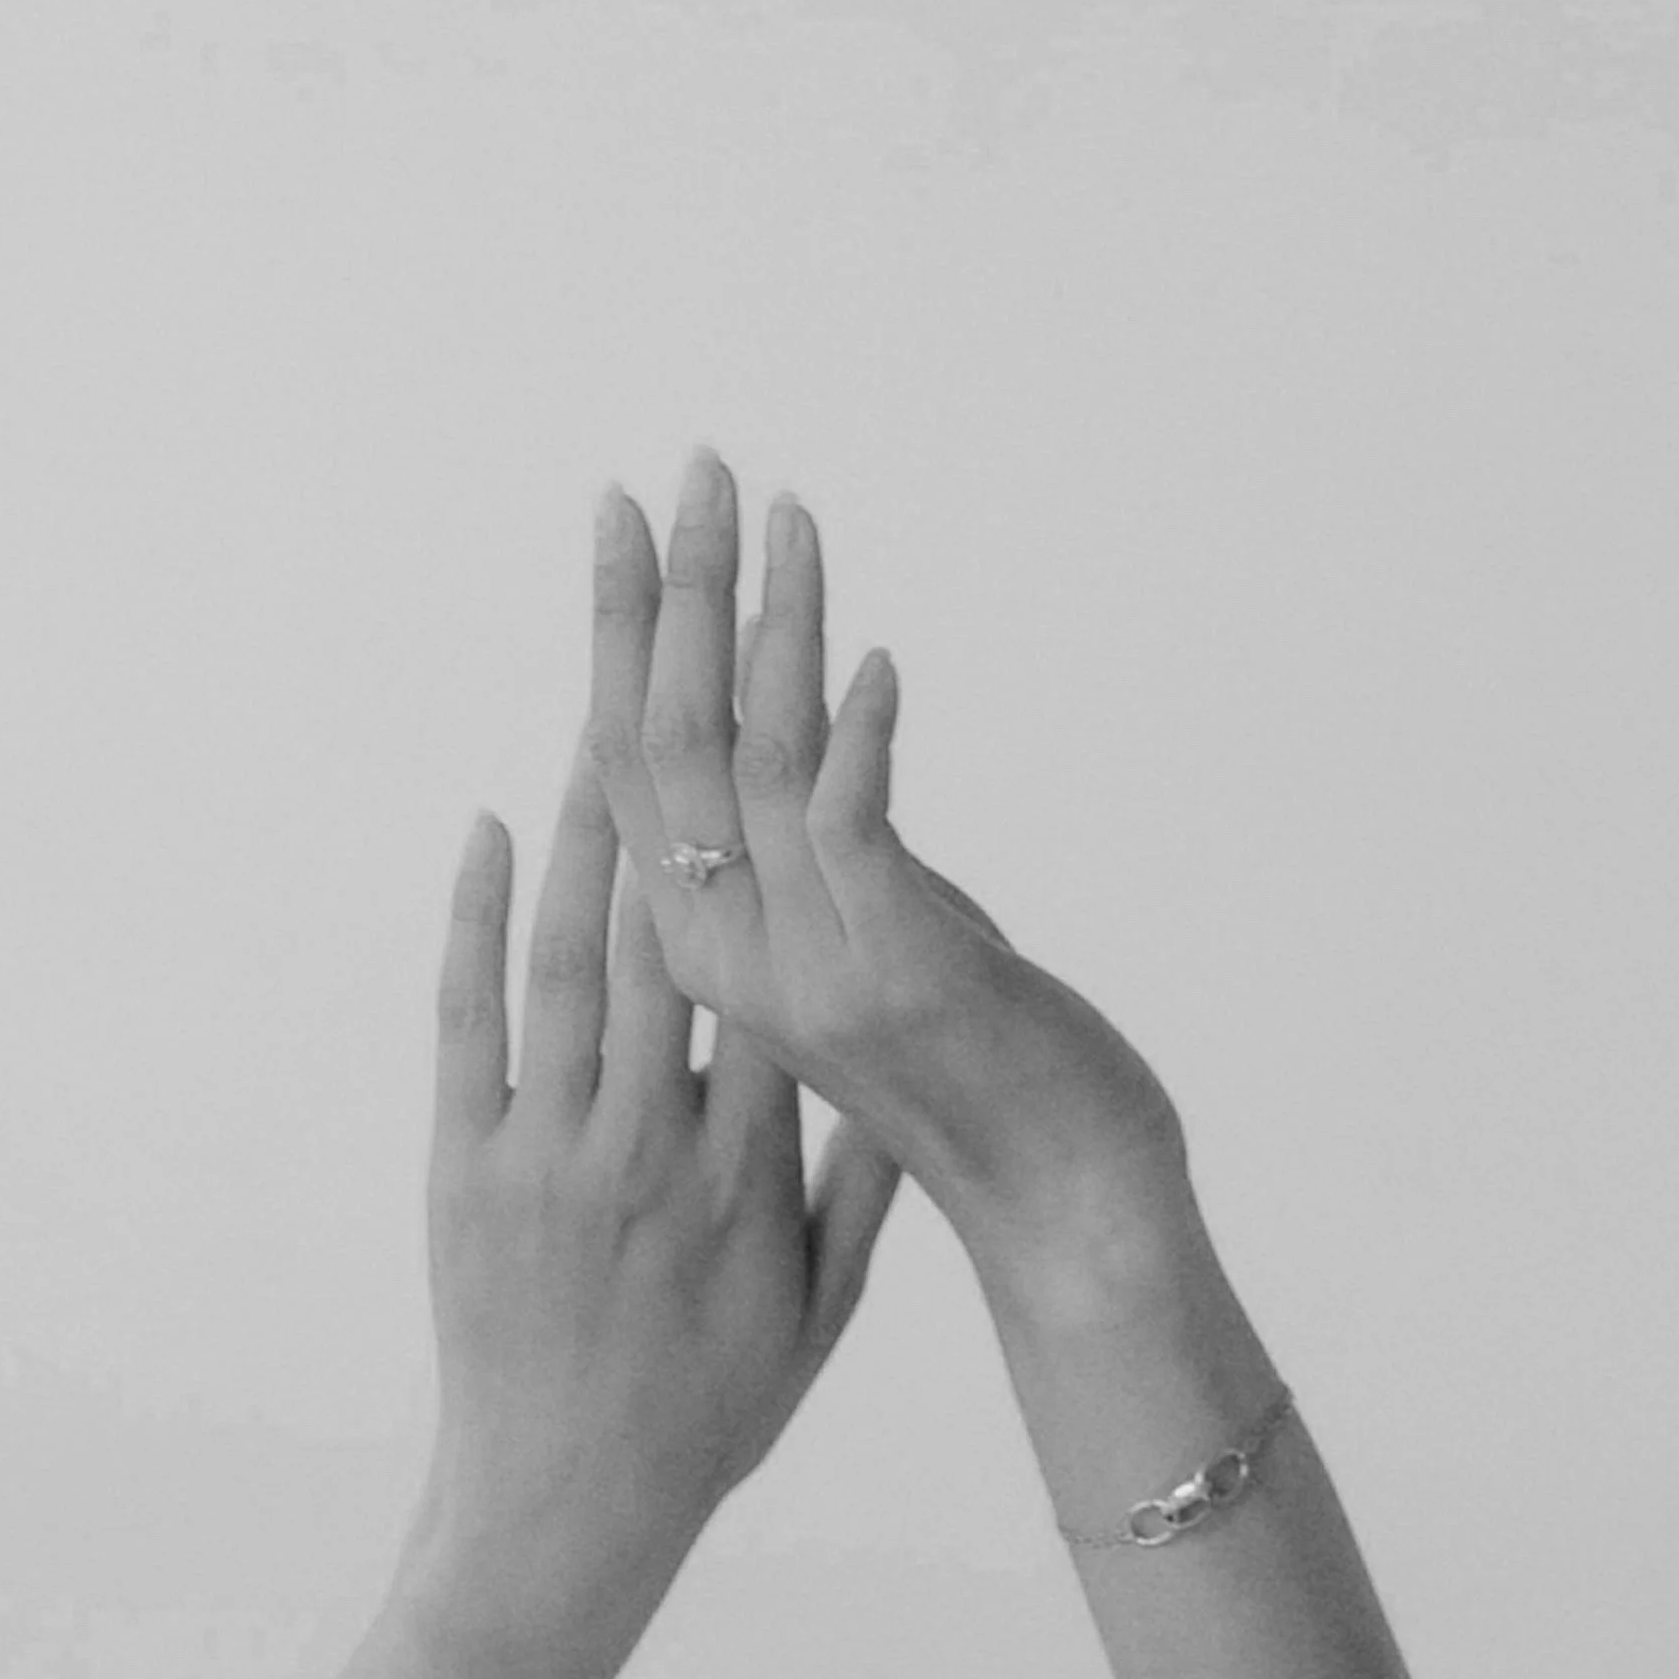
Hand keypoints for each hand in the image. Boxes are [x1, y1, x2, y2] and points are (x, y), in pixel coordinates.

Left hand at [423, 685, 906, 1589]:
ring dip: (598, 815)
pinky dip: (475, 920)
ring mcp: (549, 1148)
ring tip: (609, 691)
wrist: (565, 1514)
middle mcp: (654, 1138)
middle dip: (700, 786)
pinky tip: (490, 824)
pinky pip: (468, 1022)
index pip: (782, 971)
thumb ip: (860, 1190)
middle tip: (705, 651)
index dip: (805, 848)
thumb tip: (893, 1071)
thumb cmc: (708, 1417)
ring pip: (580, 951)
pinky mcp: (461, 1169)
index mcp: (754, 1167)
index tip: (820, 731)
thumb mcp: (823, 1316)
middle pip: (682, 919)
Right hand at [584, 449, 1205, 1313]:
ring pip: (755, 760)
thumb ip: (828, 863)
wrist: (1060, 1210)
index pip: (633, 760)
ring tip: (780, 513)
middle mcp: (732, 953)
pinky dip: (864, 736)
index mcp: (708, 946)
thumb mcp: (871, 949)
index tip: (621, 523)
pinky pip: (855, 828)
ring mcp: (808, 967)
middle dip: (671, 592)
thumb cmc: (976, 1086)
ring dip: (770, 626)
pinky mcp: (897, 973)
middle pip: (668, 739)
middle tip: (682, 469)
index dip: (619, 634)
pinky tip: (874, 659)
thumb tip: (822, 737)